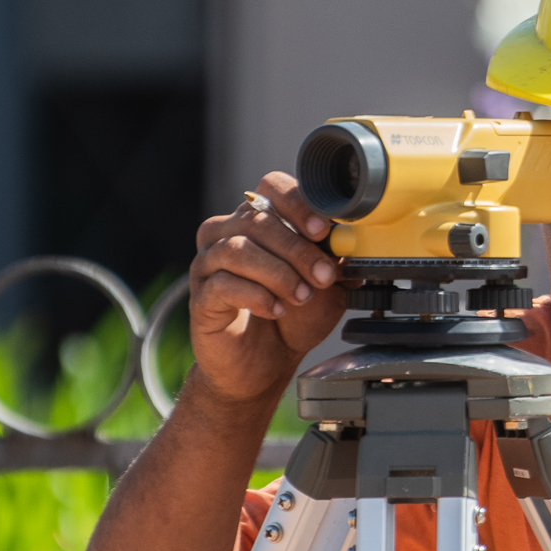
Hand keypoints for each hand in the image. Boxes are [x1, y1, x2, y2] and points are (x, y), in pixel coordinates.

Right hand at [184, 172, 349, 404]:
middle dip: (297, 249)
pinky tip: (275, 310)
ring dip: (278, 272)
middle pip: (257, 220)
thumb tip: (350, 237)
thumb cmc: (295, 317)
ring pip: (237, 249)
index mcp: (259, 219)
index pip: (271, 186)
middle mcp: (227, 233)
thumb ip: (335, 258)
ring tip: (301, 296)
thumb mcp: (326, 285)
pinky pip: (222, 284)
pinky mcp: (200, 297)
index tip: (322, 230)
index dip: (297, 203)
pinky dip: (255, 296)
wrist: (266, 364)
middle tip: (323, 275)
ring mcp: (208, 264)